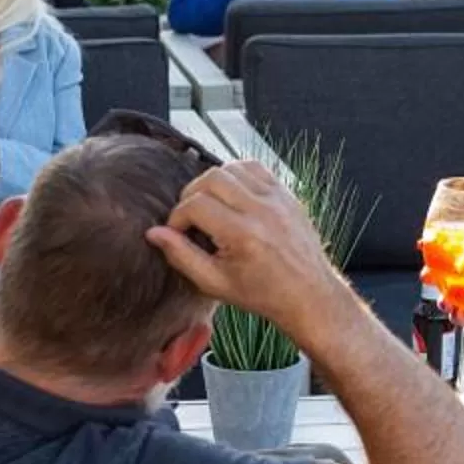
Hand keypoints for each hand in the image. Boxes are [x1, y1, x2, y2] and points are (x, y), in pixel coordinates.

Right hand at [148, 160, 351, 336]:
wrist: (309, 295)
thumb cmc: (263, 294)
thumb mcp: (215, 283)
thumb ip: (181, 256)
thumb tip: (154, 233)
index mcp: (243, 234)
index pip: (195, 205)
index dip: (177, 218)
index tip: (177, 233)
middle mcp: (261, 210)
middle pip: (211, 178)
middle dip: (192, 195)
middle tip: (191, 218)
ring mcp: (277, 199)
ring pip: (232, 168)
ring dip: (214, 182)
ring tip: (211, 206)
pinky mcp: (287, 194)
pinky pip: (255, 168)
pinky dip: (237, 175)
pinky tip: (232, 196)